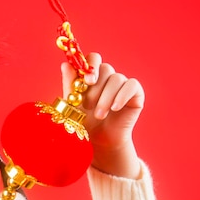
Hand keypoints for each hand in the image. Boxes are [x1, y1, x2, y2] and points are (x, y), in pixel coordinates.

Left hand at [61, 52, 142, 177]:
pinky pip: (132, 85)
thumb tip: (64, 64)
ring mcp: (123, 84)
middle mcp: (109, 77)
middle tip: (88, 104)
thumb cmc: (84, 121)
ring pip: (117, 79)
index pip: (93, 59)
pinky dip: (122, 96)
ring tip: (98, 115)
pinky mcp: (135, 93)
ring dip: (106, 98)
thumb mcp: (73, 104)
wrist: (100, 140)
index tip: (86, 82)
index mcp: (93, 76)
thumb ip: (70, 85)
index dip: (90, 66)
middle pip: (105, 68)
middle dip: (95, 88)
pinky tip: (115, 108)